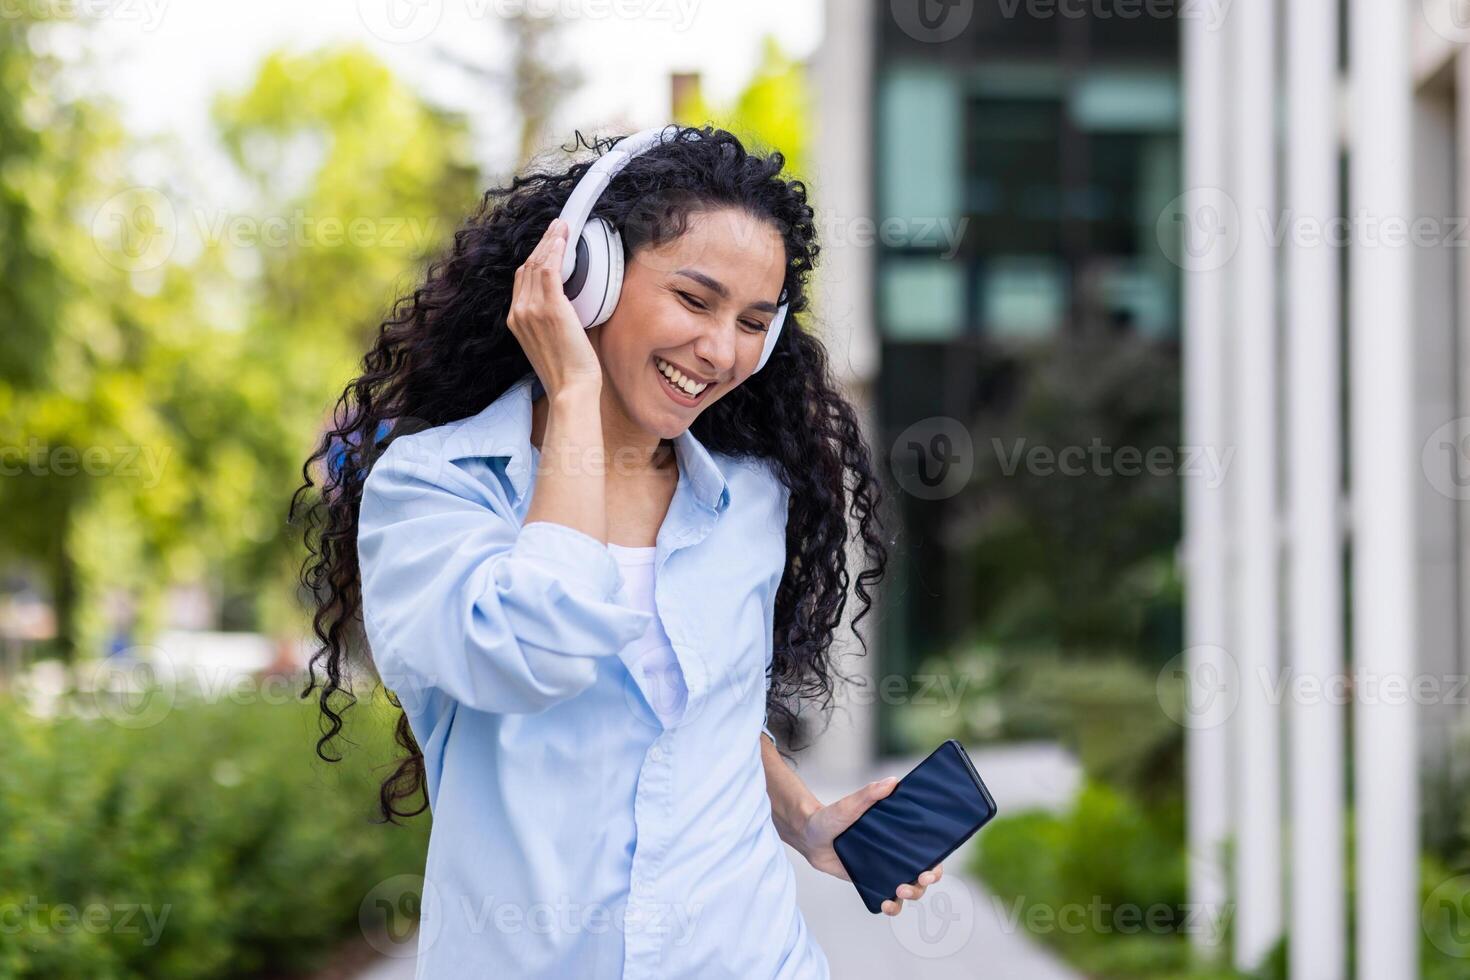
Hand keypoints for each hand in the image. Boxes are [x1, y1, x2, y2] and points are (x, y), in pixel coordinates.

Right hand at [506, 217, 603, 396]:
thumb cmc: (567, 370)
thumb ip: (548, 320)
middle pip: (526, 267)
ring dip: (551, 241)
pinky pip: (549, 269)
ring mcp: (531, 309)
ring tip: (562, 226)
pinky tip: (563, 239)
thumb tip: (564, 305)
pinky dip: (556, 250)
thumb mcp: (549, 342)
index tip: (547, 245)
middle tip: (556, 227)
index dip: (534, 258)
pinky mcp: (550, 308)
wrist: (570, 388)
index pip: (521, 279)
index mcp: (516, 320)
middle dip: (542, 243)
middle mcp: (518, 312)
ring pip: (537, 263)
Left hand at [795, 776, 944, 915]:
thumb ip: (868, 795)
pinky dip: (892, 905)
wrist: (809, 835)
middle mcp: (897, 852)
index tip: (930, 868)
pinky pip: (887, 898)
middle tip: (914, 882)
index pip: (928, 850)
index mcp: (899, 833)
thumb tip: (892, 781)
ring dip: (911, 896)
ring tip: (897, 894)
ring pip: (909, 889)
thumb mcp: (849, 805)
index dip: (936, 862)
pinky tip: (885, 905)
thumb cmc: (831, 816)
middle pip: (923, 874)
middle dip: (924, 883)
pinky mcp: (871, 881)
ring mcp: (885, 869)